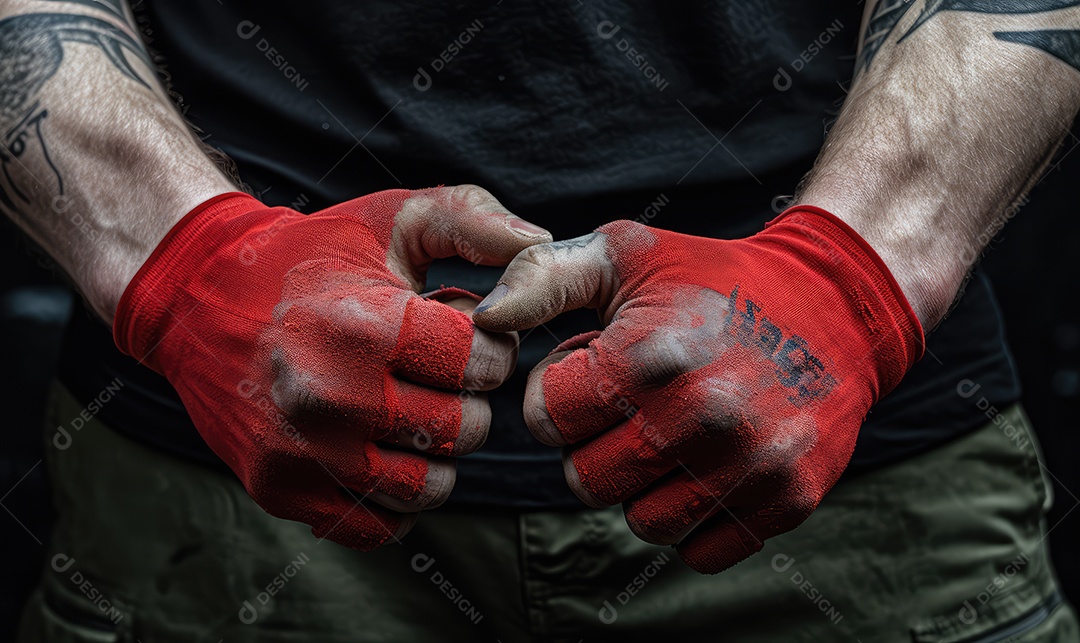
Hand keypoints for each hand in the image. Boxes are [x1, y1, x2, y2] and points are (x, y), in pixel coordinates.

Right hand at [114, 186, 549, 548]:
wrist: (199, 296)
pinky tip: (380, 449)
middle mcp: (329, 397)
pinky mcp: (279, 488)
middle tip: (440, 375)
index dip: (489, 348)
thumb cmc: (313, 256)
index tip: (464, 334)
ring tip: (412, 411)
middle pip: (463, 431)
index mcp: (364, 326)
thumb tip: (542, 245)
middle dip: (469, 400)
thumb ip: (473, 222)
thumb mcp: (392, 218)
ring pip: (427, 489)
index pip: (482, 366)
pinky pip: (375, 525)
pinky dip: (392, 496)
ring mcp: (301, 451)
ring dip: (436, 453)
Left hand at [473, 206, 921, 572]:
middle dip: (596, 443)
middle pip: (585, 481)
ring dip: (643, 485)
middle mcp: (701, 419)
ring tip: (672, 432)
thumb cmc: (712, 278)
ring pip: (641, 523)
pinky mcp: (787, 500)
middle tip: (635, 404)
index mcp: (649, 358)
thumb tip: (487, 318)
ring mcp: (748, 466)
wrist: (835, 303)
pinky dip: (695, 518)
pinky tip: (708, 465)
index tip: (597, 367)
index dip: (561, 392)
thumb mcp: (625, 254)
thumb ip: (543, 277)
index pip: (546, 419)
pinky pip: (700, 551)